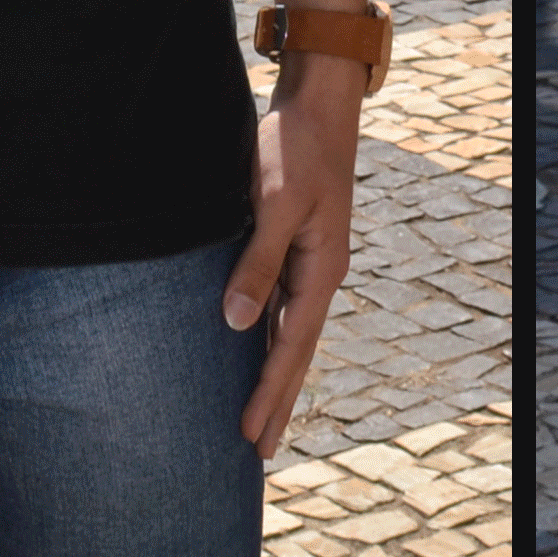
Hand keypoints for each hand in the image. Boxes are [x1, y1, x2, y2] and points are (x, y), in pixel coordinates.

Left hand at [224, 67, 363, 459]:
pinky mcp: (296, 245)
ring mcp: (310, 260)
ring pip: (289, 333)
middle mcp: (319, 273)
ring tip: (260, 418)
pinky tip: (255, 352)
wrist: (317, 103)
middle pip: (297, 351)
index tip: (249, 437)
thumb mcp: (273, 205)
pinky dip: (270, 340)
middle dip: (278, 402)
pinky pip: (282, 307)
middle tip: (259, 453)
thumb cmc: (294, 149)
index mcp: (321, 269)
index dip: (268, 394)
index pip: (289, 347)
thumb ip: (256, 265)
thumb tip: (236, 324)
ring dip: (275, 376)